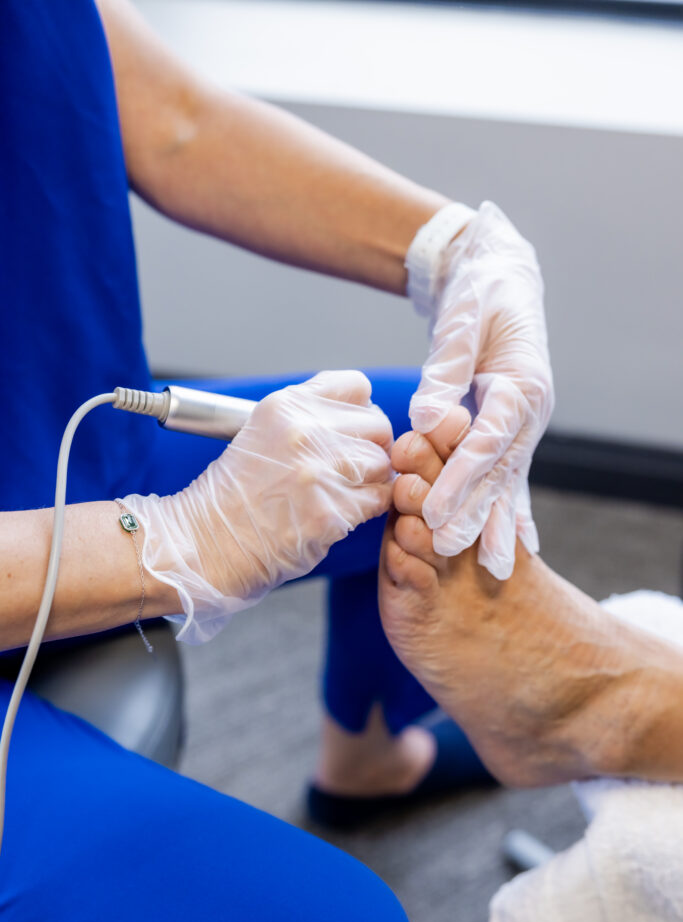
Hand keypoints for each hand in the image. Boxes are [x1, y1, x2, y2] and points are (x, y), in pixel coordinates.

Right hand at [122, 371, 392, 642]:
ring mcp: (320, 471)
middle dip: (370, 448)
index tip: (353, 432)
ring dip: (371, 480)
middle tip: (351, 470)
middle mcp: (305, 431)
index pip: (357, 387)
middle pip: (378, 425)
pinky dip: (368, 508)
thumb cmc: (233, 495)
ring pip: (382, 463)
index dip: (360, 412)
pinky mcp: (332, 511)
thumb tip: (362, 417)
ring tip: (343, 494)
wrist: (207, 542)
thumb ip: (309, 417)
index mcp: (287, 406)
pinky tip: (342, 514)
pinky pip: (378, 500)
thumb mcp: (263, 432)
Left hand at [409, 201, 553, 579]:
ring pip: (508, 481)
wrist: (501, 280)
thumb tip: (426, 418)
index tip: (435, 512)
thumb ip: (444, 373)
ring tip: (494, 567)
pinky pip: (510, 476)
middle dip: (477, 513)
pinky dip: (512, 511)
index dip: (461, 478)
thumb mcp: (460, 323)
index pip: (488, 440)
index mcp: (520, 384)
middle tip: (451, 552)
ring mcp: (525, 424)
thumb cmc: (478, 297)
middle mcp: (530, 411)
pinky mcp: (511, 430)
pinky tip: (516, 545)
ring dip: (498, 522)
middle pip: (501, 470)